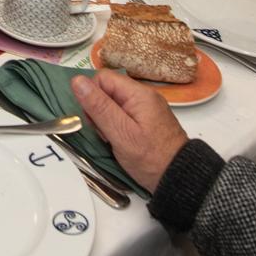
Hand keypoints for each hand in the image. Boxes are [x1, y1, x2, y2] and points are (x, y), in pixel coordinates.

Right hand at [70, 71, 188, 193]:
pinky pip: (123, 114)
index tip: (92, 119)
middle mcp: (144, 96)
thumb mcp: (120, 133)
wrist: (178, 177)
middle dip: (98, 110)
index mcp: (139, 93)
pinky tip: (119, 141)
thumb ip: (99, 106)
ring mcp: (146, 108)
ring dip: (106, 120)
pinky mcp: (146, 120)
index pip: (103, 78)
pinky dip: (116, 126)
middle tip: (104, 133)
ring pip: (113, 103)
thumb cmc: (150, 158)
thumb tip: (77, 81)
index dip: (91, 95)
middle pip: (108, 90)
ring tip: (112, 139)